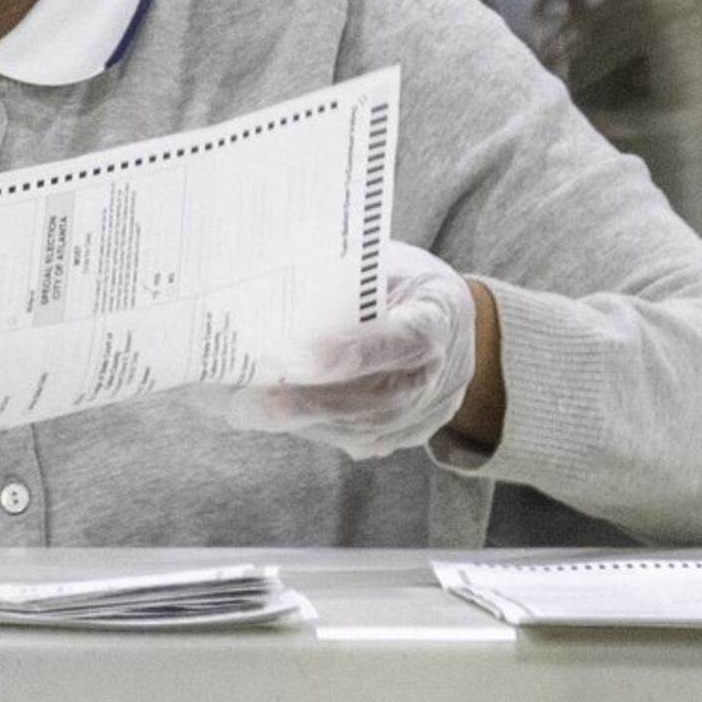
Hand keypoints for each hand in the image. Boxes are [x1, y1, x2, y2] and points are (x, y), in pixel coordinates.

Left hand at [223, 240, 498, 459]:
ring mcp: (430, 410)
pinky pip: (360, 440)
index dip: (352, 351)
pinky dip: (315, 428)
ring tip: (249, 408)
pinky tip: (276, 417)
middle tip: (252, 398)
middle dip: (311, 400)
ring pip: (365, 428)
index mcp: (441, 315)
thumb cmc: (404, 282)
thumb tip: (273, 284)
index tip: (293, 352)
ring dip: (304, 420)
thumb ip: (345, 278)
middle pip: (379, 398)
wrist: (452, 320)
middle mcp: (442, 371)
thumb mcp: (384, 261)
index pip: (403, 340)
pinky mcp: (410, 433)